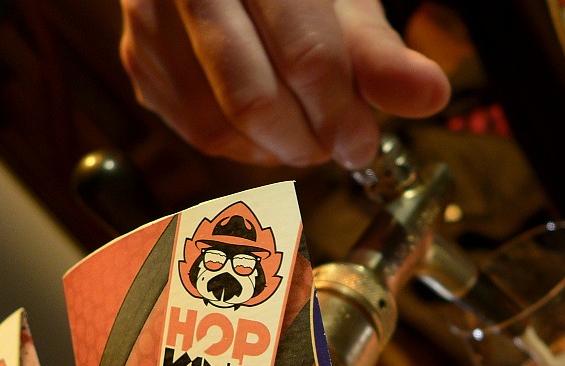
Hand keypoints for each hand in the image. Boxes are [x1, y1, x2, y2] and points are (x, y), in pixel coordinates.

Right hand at [119, 0, 450, 168]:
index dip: (339, 114)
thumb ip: (380, 53)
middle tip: (336, 144)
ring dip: (271, 151)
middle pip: (250, 99)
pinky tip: (264, 128)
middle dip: (305, 140)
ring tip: (305, 134)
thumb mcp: (344, 1)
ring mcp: (149, 22)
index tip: (363, 143)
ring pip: (214, 125)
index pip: (303, 56)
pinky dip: (237, 145)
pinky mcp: (136, 59)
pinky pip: (189, 129)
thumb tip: (427, 95)